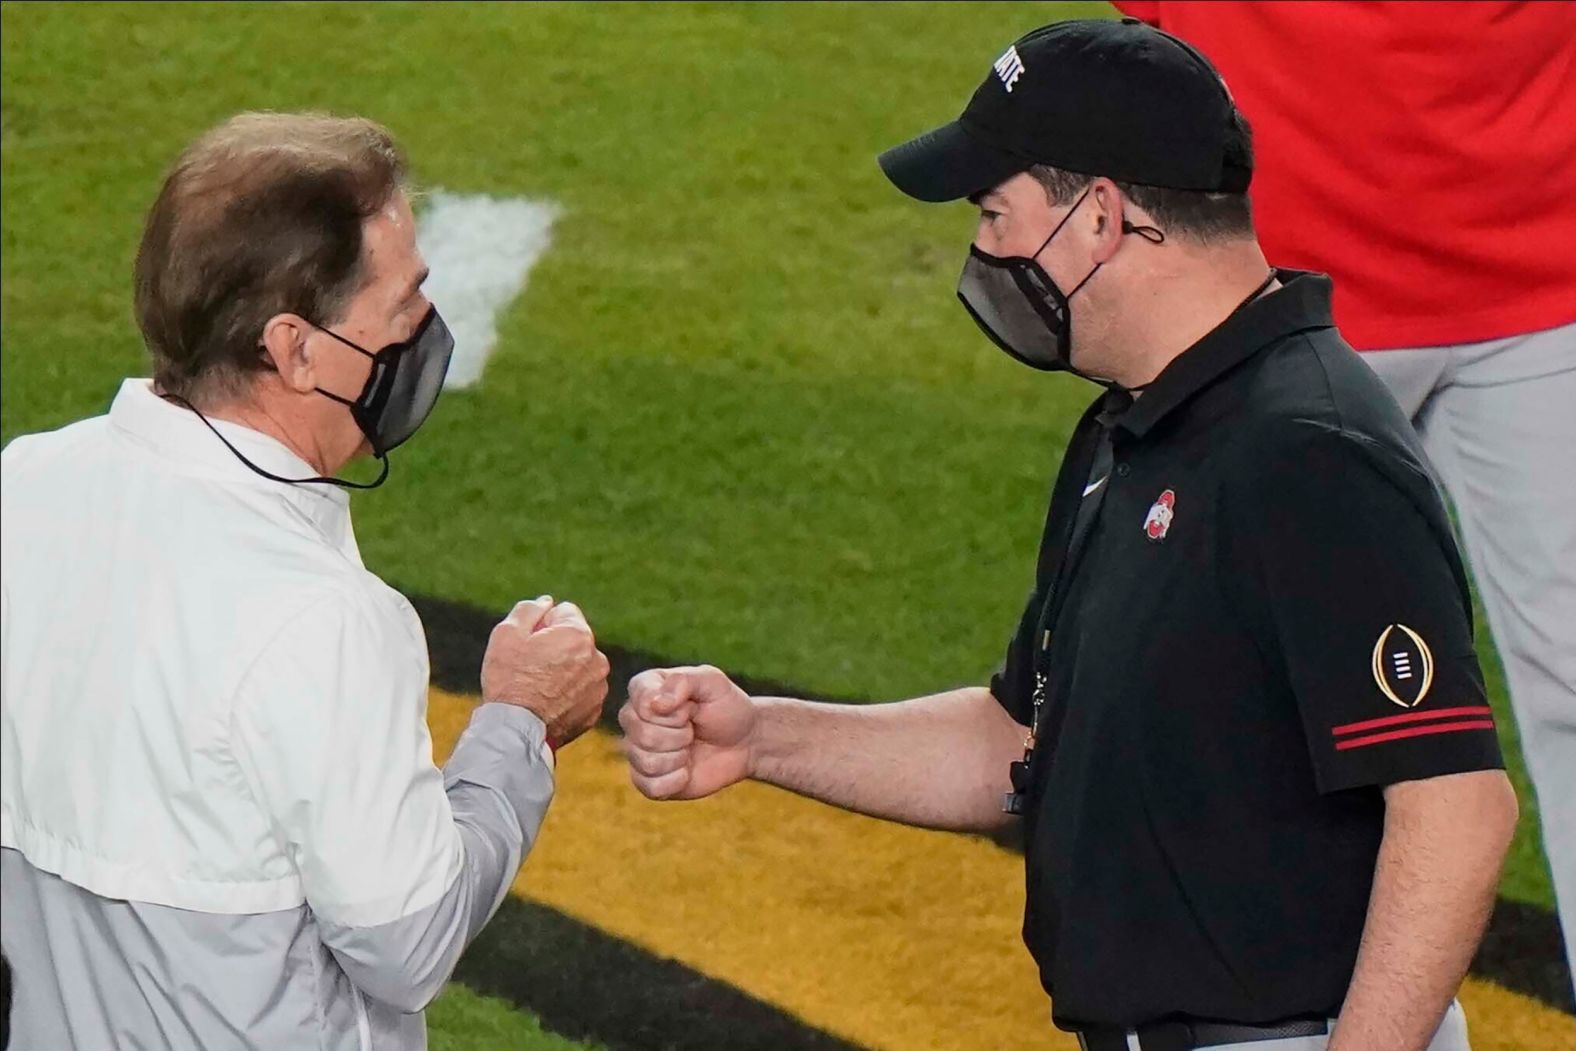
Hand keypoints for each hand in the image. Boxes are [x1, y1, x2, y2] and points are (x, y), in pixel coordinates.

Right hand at [481, 596, 610, 747]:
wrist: (516, 731)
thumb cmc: (508, 680)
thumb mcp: (507, 634)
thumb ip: (529, 610)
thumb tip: (547, 602)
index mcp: (579, 635)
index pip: (564, 612)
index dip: (542, 624)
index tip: (529, 644)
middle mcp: (597, 659)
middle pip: (575, 639)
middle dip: (556, 647)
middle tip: (531, 667)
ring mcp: (599, 687)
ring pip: (580, 666)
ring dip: (564, 670)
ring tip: (539, 688)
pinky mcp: (595, 710)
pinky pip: (582, 691)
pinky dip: (569, 694)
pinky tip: (548, 704)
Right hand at [619, 665, 755, 799]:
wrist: (744, 742)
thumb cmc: (726, 707)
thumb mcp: (712, 682)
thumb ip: (683, 681)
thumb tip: (656, 704)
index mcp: (644, 689)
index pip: (642, 703)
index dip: (674, 711)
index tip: (691, 707)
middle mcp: (634, 719)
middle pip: (643, 735)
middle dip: (680, 735)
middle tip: (693, 729)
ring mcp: (638, 751)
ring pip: (646, 762)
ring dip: (679, 758)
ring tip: (690, 747)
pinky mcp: (646, 780)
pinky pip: (650, 787)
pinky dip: (676, 781)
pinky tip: (686, 771)